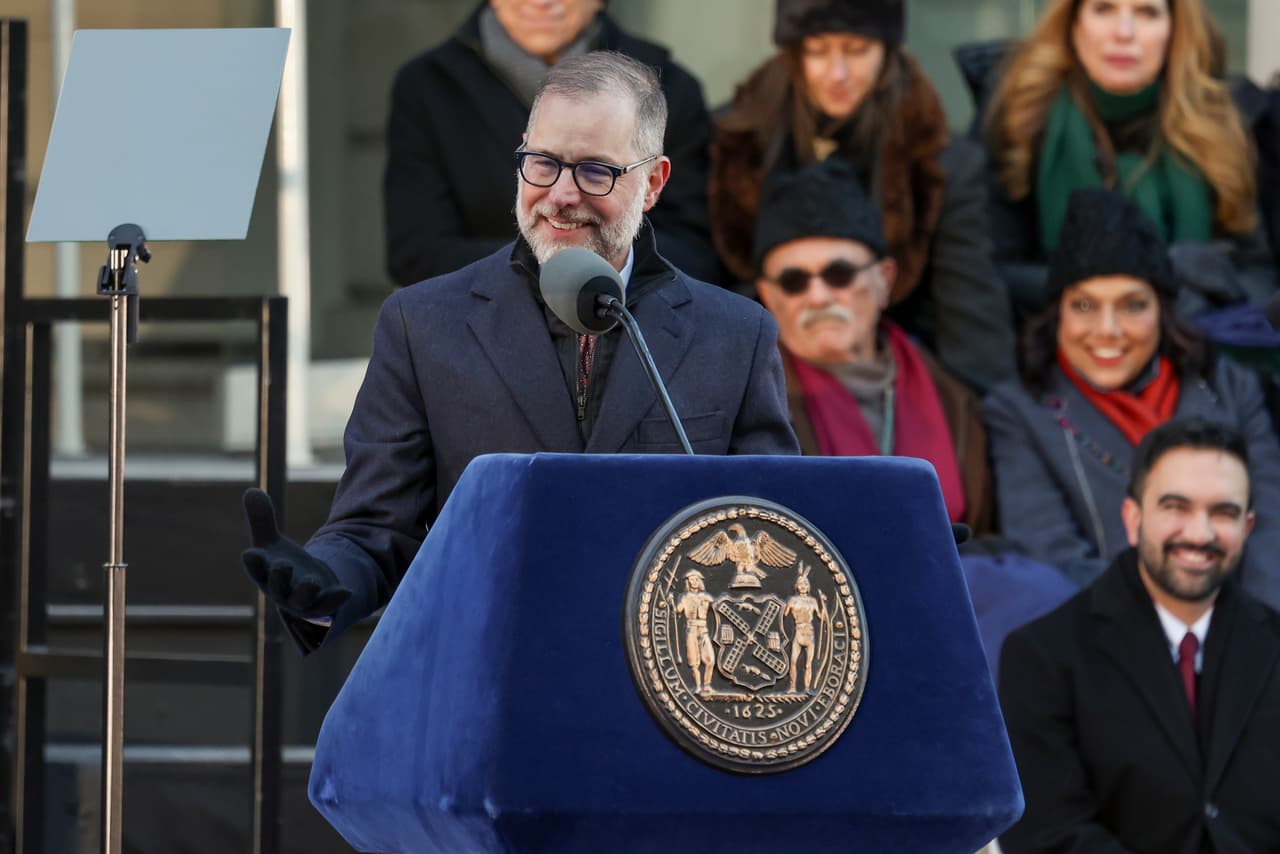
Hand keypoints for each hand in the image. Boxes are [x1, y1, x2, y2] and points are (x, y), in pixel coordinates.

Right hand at [241, 488, 350, 617]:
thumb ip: (261, 519)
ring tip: (313, 580)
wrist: (303, 592)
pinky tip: (348, 591)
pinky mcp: (321, 605)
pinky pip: (328, 605)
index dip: (253, 562)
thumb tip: (251, 489)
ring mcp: (301, 600)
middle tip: (283, 564)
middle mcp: (280, 590)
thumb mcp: (271, 542)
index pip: (256, 569)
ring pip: (302, 599)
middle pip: (277, 587)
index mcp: (265, 574)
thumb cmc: (281, 565)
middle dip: (279, 577)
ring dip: (306, 590)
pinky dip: (336, 599)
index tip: (249, 554)